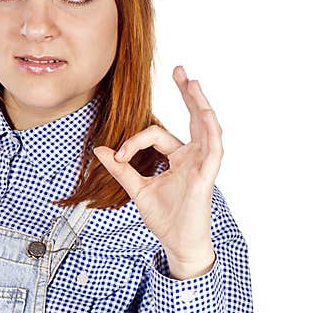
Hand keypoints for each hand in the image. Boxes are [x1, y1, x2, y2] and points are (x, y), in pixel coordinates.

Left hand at [92, 65, 222, 279]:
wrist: (177, 243)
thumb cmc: (164, 218)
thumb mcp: (137, 189)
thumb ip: (121, 169)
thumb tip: (100, 149)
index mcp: (179, 158)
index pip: (156, 135)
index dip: (134, 142)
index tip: (117, 155)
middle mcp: (193, 156)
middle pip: (193, 118)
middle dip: (188, 94)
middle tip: (180, 69)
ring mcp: (202, 164)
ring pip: (206, 127)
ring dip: (200, 104)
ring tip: (193, 83)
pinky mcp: (207, 175)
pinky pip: (213, 148)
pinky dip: (210, 130)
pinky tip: (206, 114)